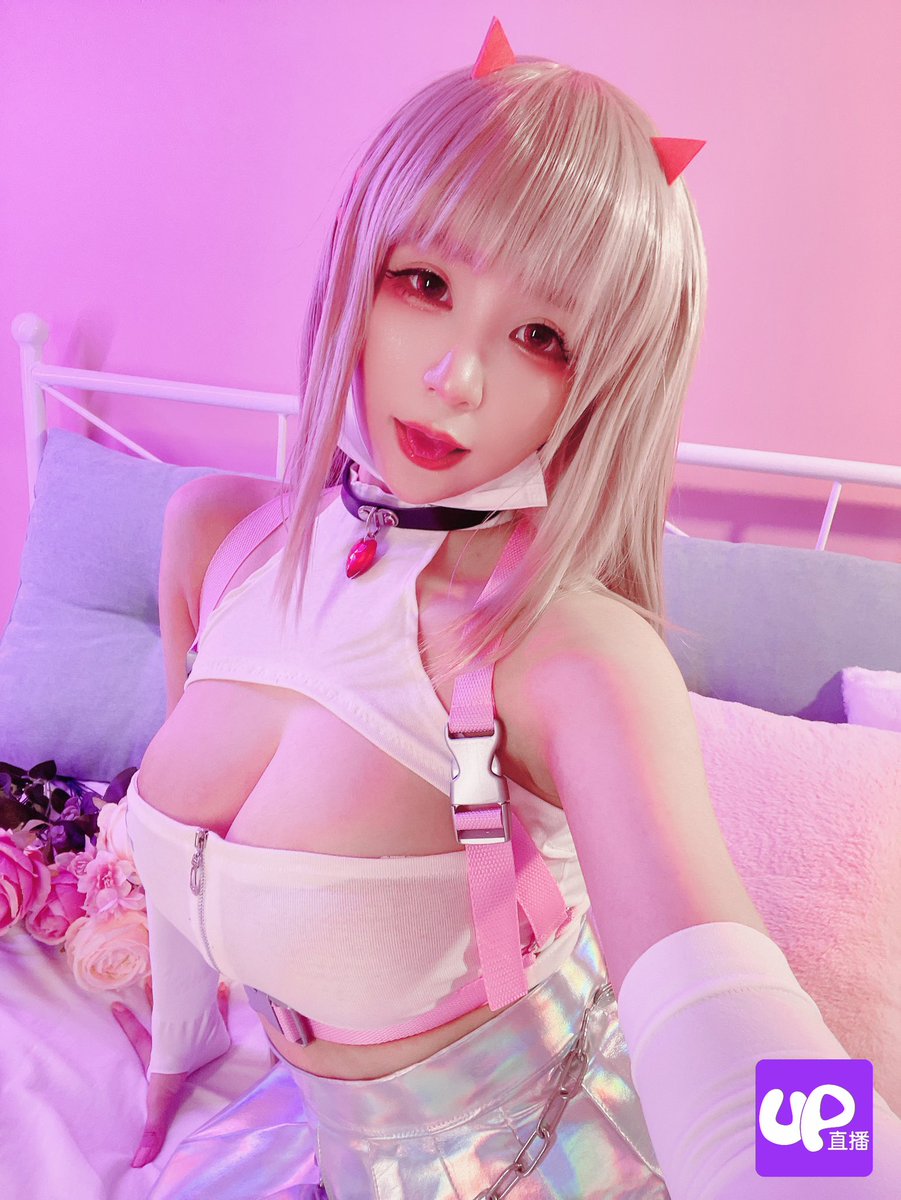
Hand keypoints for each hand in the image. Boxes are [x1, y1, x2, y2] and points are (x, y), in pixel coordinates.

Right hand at [111, 976, 229, 1168]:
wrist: (196, 1037)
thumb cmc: (177, 1062)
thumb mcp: (161, 1097)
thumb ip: (154, 1127)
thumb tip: (138, 1162)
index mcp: (161, 1049)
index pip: (140, 1037)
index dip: (128, 1023)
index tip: (115, 1005)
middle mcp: (175, 1031)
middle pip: (161, 1013)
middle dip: (153, 999)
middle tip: (147, 982)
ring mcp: (194, 1020)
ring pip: (186, 1002)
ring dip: (183, 992)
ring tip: (180, 978)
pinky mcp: (214, 1016)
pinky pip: (218, 1003)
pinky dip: (221, 996)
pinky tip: (226, 986)